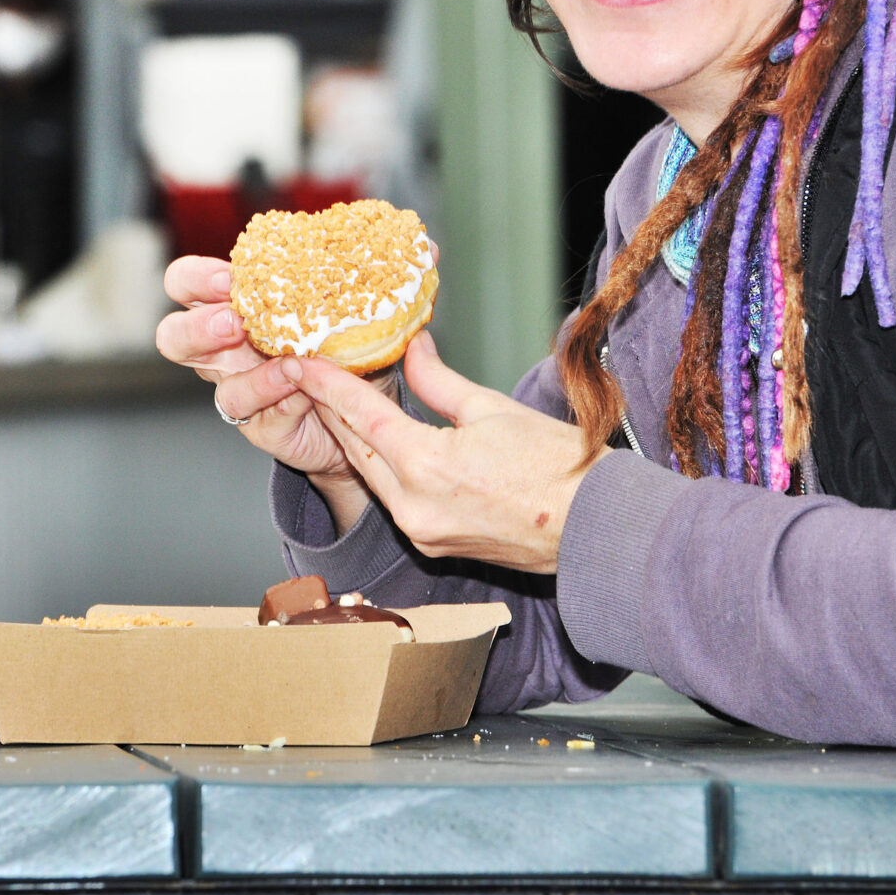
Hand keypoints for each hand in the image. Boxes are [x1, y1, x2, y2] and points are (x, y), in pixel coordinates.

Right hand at [155, 254, 397, 533]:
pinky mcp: (257, 422)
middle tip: (232, 319)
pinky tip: (297, 384)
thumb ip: (389, 277)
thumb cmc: (355, 352)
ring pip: (208, 377)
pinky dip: (272, 393)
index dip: (196, 278)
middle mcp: (228, 347)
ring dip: (237, 363)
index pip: (189, 284)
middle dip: (196, 324)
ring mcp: (239, 386)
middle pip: (175, 335)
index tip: (227, 276)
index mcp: (242, 304)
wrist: (368, 418)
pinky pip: (248, 409)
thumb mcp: (370, 310)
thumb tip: (426, 247)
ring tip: (274, 353)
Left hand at [284, 331, 599, 574]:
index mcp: (426, 466)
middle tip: (307, 376)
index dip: (326, 385)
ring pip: (371, 475)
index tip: (300, 363)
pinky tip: (376, 445)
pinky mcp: (433, 545)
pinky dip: (380, 467)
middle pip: (356, 448)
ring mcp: (421, 532)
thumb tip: (413, 349)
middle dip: (329, 410)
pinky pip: (393, 498)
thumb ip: (439, 382)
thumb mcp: (493, 409)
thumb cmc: (558, 468)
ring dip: (352, 439)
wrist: (595, 530)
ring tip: (332, 404)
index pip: (360, 416)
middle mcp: (413, 506)